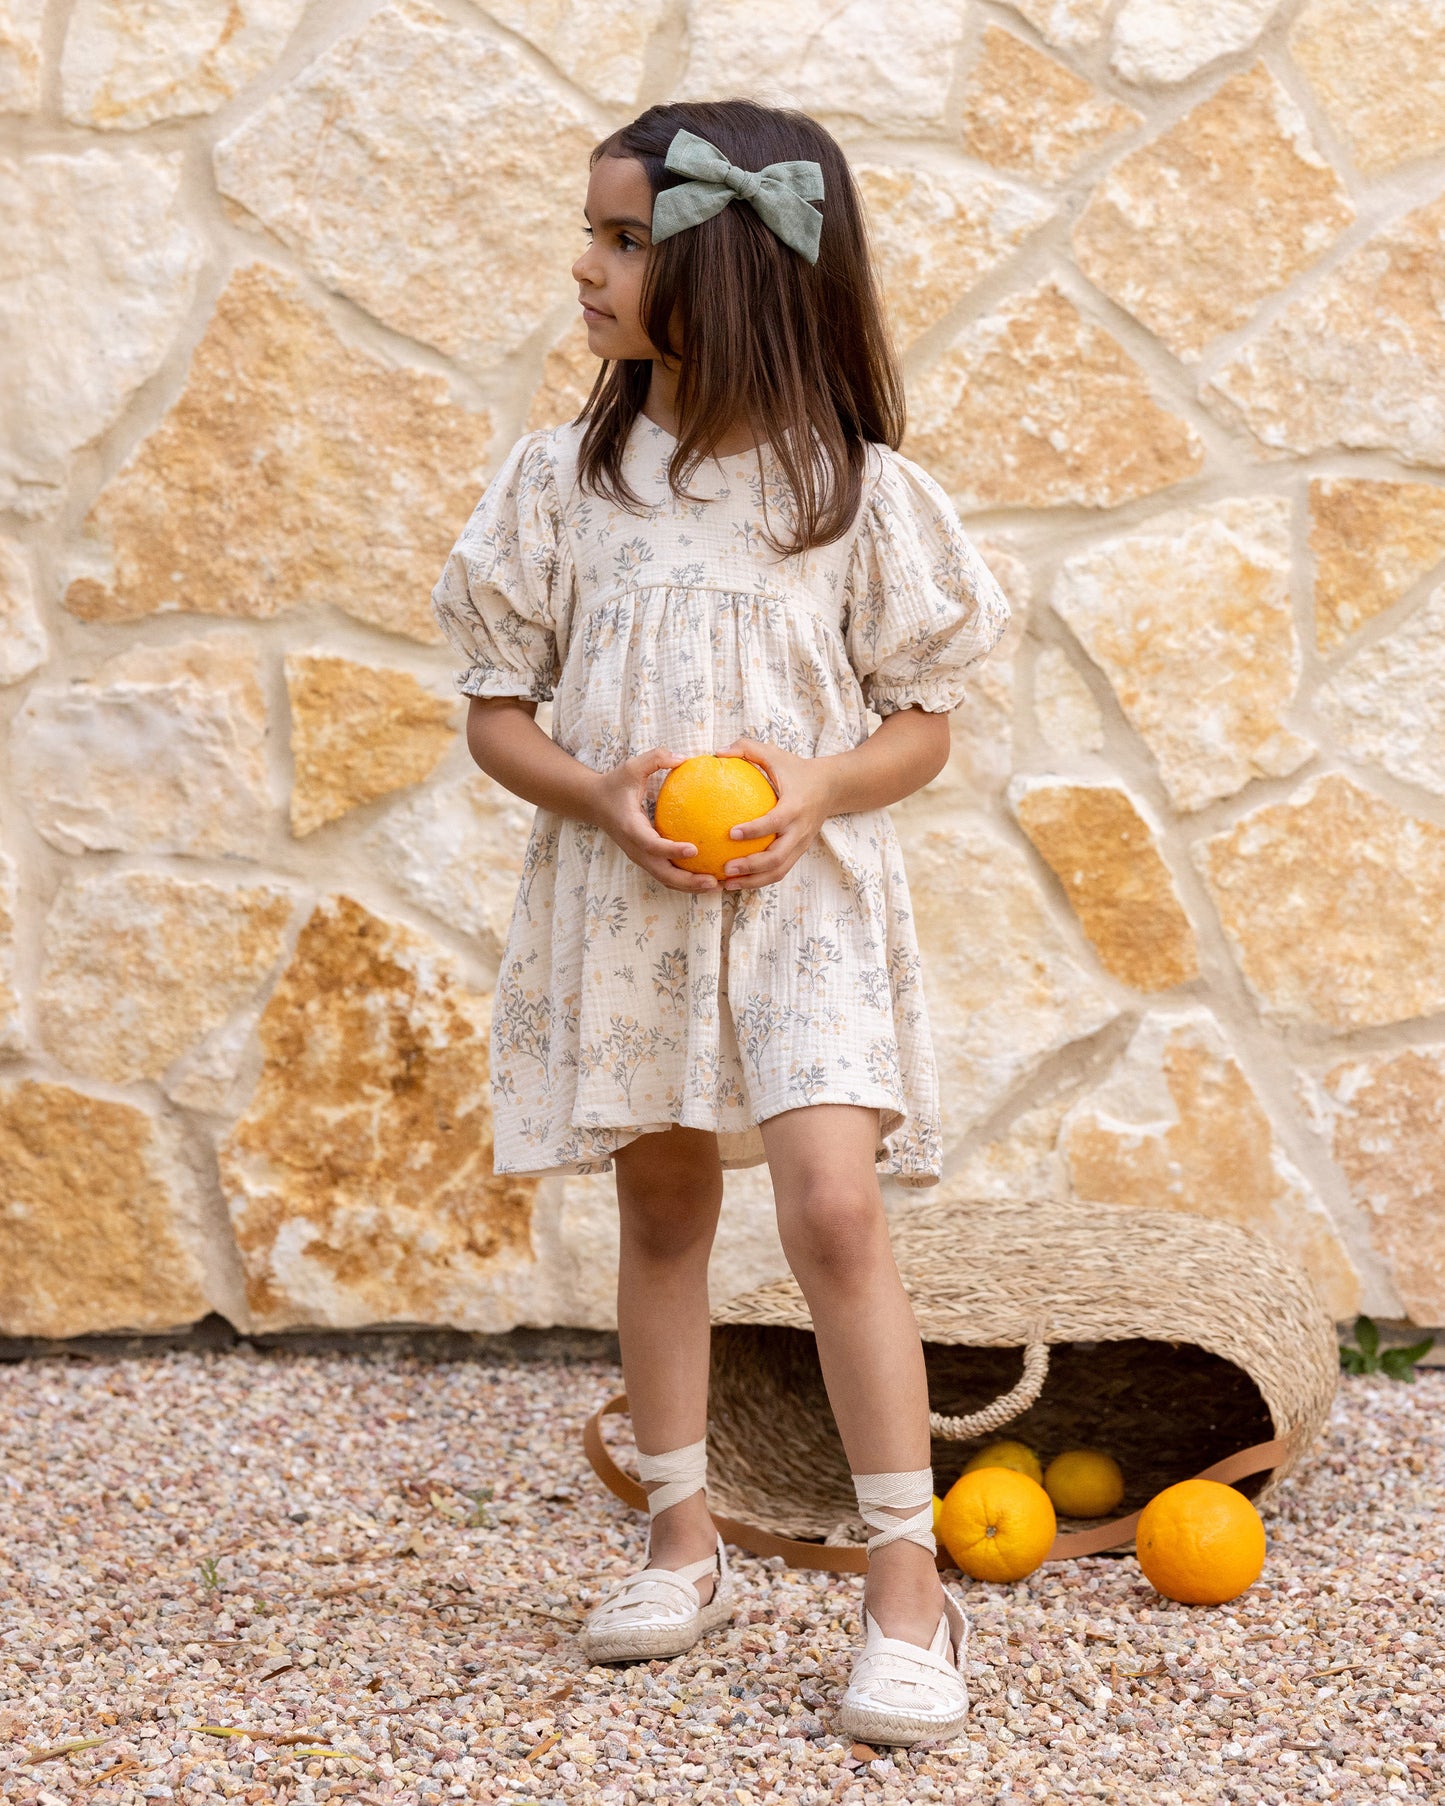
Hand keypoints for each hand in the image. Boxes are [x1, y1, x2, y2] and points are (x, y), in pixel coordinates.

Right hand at [589, 747, 718, 892]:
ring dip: (689, 886)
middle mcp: (635, 848)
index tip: (694, 849)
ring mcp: (639, 857)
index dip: (672, 850)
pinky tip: (706, 878)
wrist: (593, 803)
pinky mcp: (645, 859)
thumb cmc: (615, 784)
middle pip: (662, 874)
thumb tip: (684, 758)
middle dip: (688, 881)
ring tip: (716, 885)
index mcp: (631, 828)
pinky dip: (684, 880)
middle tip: (713, 881)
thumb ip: (655, 759)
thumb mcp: (631, 767)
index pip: (652, 845)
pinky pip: (665, 874)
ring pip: (665, 879)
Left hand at [714, 739, 834, 889]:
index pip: (775, 822)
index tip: (732, 834)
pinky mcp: (798, 852)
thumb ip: (747, 748)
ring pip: (778, 871)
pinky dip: (758, 880)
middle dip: (751, 866)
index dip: (755, 830)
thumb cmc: (796, 769)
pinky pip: (779, 871)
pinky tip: (735, 881)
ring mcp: (800, 844)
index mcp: (795, 806)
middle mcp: (800, 830)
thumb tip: (717, 752)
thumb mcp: (774, 753)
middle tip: (726, 868)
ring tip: (726, 883)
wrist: (831, 787)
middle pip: (777, 857)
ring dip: (752, 880)